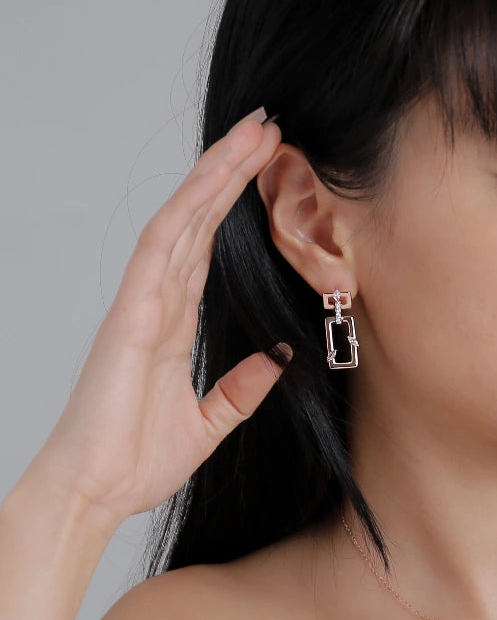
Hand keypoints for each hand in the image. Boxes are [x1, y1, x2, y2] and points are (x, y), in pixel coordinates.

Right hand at [33, 109, 286, 533]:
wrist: (96, 492)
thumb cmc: (136, 460)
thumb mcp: (210, 423)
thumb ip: (240, 389)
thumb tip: (277, 359)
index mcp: (172, 323)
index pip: (208, 247)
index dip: (234, 204)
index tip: (268, 167)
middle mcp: (157, 303)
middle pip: (198, 221)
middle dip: (230, 171)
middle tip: (266, 127)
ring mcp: (141, 305)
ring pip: (181, 222)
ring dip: (215, 176)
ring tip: (250, 135)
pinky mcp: (129, 318)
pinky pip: (158, 254)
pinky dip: (184, 214)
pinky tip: (209, 182)